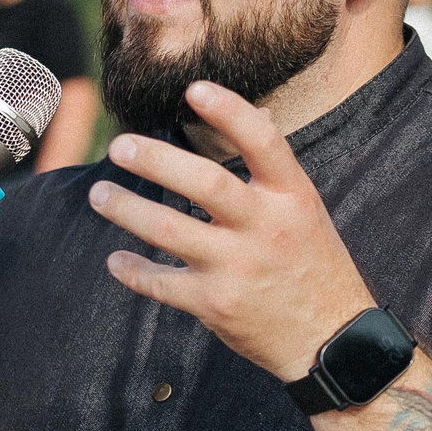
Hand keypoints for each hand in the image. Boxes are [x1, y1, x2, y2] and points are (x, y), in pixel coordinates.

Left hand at [88, 81, 376, 379]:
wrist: (331, 341)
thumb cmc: (315, 266)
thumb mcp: (306, 211)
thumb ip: (276, 168)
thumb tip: (258, 114)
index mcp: (292, 198)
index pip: (263, 143)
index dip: (229, 111)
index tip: (194, 89)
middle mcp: (266, 228)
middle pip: (205, 183)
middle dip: (155, 160)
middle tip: (120, 147)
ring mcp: (239, 268)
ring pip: (169, 230)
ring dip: (126, 209)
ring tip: (100, 194)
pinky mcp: (216, 304)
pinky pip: (161, 283)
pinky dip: (133, 271)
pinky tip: (118, 260)